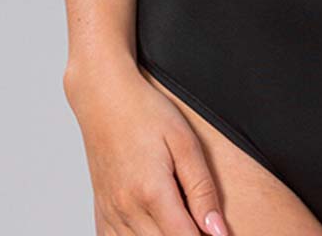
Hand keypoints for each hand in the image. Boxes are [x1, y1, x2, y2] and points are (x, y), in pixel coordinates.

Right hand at [64, 60, 229, 235]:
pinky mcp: (101, 213)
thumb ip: (202, 189)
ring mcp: (111, 214)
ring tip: (182, 220)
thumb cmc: (146, 113)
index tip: (219, 233)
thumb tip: (218, 230)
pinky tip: (153, 228)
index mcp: (151, 192)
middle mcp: (127, 209)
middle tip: (202, 223)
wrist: (104, 99)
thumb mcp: (185, 142)